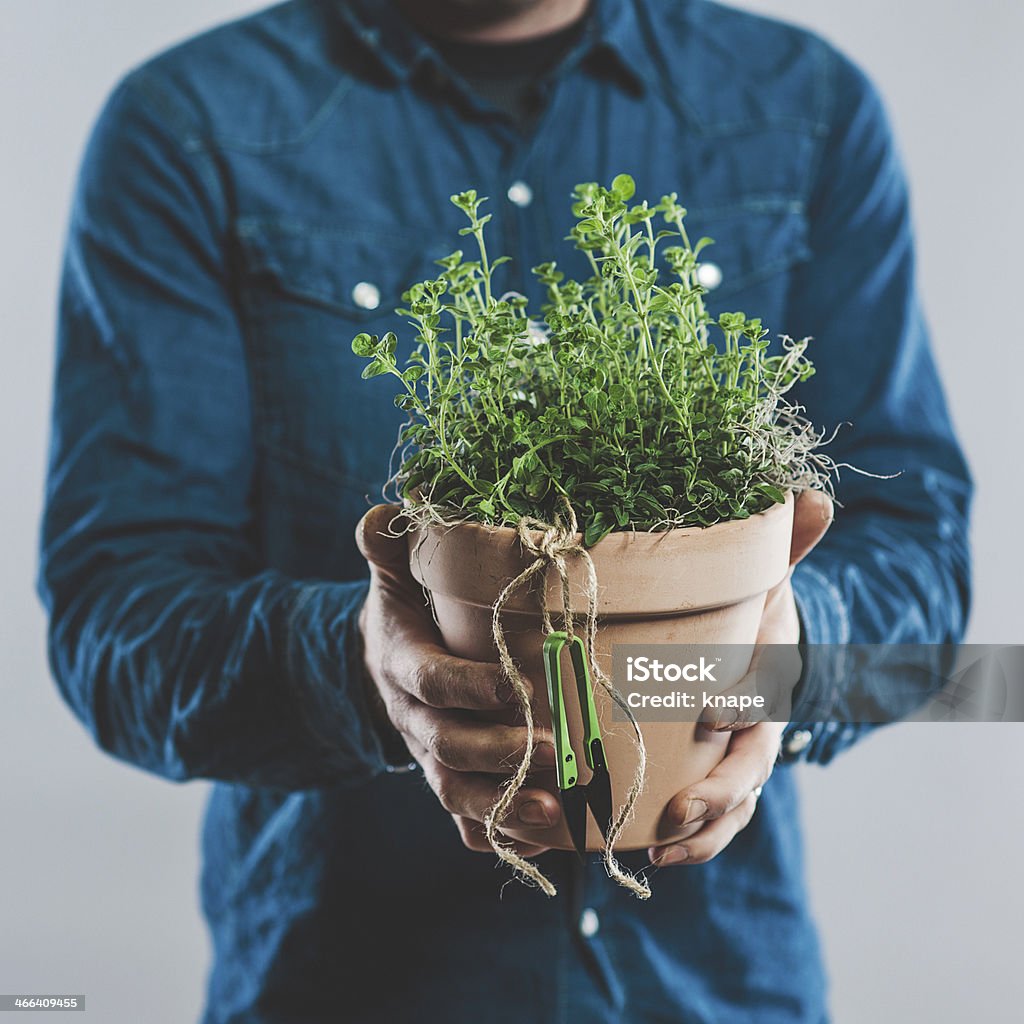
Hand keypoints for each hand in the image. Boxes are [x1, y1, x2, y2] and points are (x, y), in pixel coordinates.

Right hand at [356, 505, 561, 855]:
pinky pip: (468, 821)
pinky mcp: (451, 781)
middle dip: (501, 754)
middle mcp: (416, 721)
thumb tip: (380, 515)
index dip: (469, 688)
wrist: (384, 667)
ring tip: (558, 815)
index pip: (432, 681)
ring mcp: (432, 758)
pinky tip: (544, 842)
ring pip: (459, 794)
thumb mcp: (391, 579)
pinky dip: (500, 836)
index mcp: (403, 666)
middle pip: (449, 749)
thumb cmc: (406, 615)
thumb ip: (387, 549)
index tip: (516, 686)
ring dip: (507, 808)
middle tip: (558, 752)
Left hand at [650, 490, 833, 866]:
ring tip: (659, 849)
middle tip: (680, 808)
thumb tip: (815, 496)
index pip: (763, 691)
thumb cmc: (751, 611)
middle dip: (719, 790)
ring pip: (735, 807)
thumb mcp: (764, 575)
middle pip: (749, 766)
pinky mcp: (714, 780)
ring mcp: (739, 759)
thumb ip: (784, 544)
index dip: (741, 703)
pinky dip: (690, 842)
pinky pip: (713, 822)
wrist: (752, 649)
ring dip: (702, 832)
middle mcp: (759, 725)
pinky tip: (649, 854)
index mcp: (769, 672)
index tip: (709, 713)